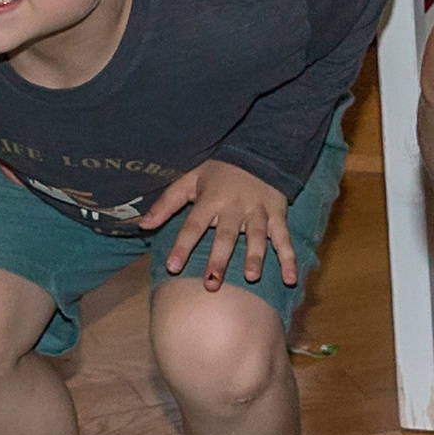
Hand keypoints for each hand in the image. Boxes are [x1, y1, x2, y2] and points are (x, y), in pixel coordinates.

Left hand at [141, 158, 296, 289]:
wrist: (259, 151)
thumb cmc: (219, 172)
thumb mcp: (190, 180)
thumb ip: (167, 202)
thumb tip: (143, 225)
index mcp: (211, 199)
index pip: (193, 225)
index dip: (182, 245)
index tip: (172, 267)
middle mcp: (235, 207)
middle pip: (226, 235)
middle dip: (219, 259)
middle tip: (211, 283)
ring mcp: (258, 212)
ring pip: (256, 237)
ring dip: (255, 257)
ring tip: (252, 277)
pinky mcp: (277, 215)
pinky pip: (284, 238)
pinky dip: (289, 258)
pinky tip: (291, 278)